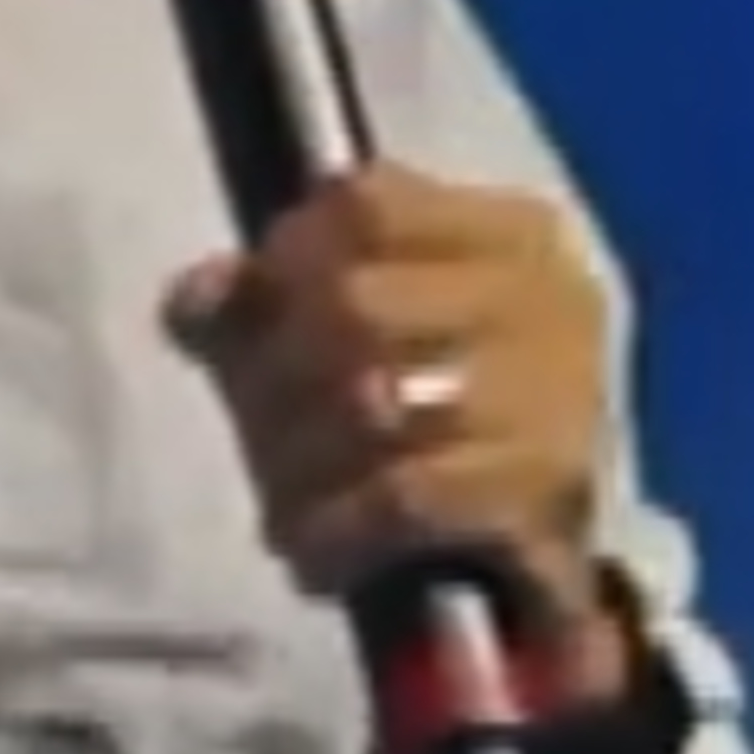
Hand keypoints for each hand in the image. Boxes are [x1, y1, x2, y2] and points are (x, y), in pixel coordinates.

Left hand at [169, 165, 612, 635]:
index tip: (251, 314)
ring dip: (300, 459)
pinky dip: (338, 528)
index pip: (366, 206)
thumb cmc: (431, 404)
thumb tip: (195, 300)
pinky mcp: (547, 501)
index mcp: (508, 232)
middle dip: (277, 373)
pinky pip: (405, 500)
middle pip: (357, 306)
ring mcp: (558, 399)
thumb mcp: (348, 327)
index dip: (283, 258)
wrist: (547, 543)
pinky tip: (312, 547)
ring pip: (375, 405)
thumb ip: (259, 297)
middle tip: (252, 424)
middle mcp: (547, 300)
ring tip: (280, 494)